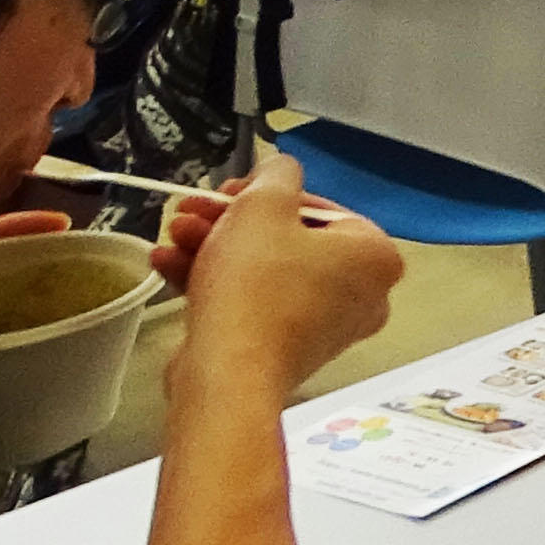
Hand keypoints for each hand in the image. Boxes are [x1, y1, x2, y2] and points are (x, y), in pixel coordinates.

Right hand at [167, 147, 402, 404]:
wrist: (227, 374)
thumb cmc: (256, 284)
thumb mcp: (262, 207)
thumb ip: (276, 175)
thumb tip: (282, 170)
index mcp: (375, 255)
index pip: (318, 207)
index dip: (263, 193)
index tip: (225, 190)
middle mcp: (362, 293)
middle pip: (287, 240)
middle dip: (228, 222)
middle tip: (190, 211)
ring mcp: (325, 326)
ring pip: (264, 271)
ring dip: (212, 248)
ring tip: (172, 236)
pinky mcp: (286, 351)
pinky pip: (254, 303)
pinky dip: (215, 283)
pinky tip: (168, 265)